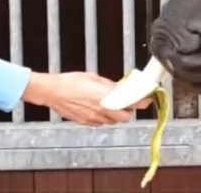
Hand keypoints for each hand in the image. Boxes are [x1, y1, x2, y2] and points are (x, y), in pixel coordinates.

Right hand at [22, 72, 151, 125]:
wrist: (51, 91)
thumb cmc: (71, 81)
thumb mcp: (95, 78)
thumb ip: (111, 85)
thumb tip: (122, 87)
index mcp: (106, 97)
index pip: (132, 103)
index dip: (143, 102)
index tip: (148, 98)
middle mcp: (101, 110)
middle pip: (125, 117)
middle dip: (129, 111)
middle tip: (128, 102)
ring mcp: (93, 118)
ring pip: (113, 121)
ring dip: (117, 114)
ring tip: (113, 104)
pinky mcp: (85, 122)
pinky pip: (101, 123)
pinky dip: (105, 117)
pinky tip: (100, 108)